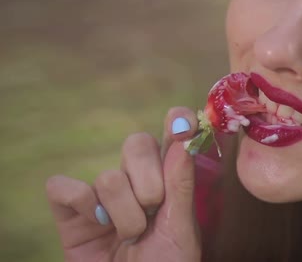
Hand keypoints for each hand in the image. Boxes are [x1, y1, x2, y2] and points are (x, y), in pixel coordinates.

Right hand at [46, 107, 201, 261]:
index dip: (176, 124)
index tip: (181, 120)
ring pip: (108, 176)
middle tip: (154, 209)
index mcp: (168, 181)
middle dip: (149, 180)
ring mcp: (101, 194)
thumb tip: (183, 138)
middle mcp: (136, 180)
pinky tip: (97, 224)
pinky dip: (81, 205)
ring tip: (130, 236)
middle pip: (136, 144)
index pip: (172, 139)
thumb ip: (181, 185)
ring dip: (124, 212)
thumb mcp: (182, 230)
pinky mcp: (70, 211)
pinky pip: (64, 187)